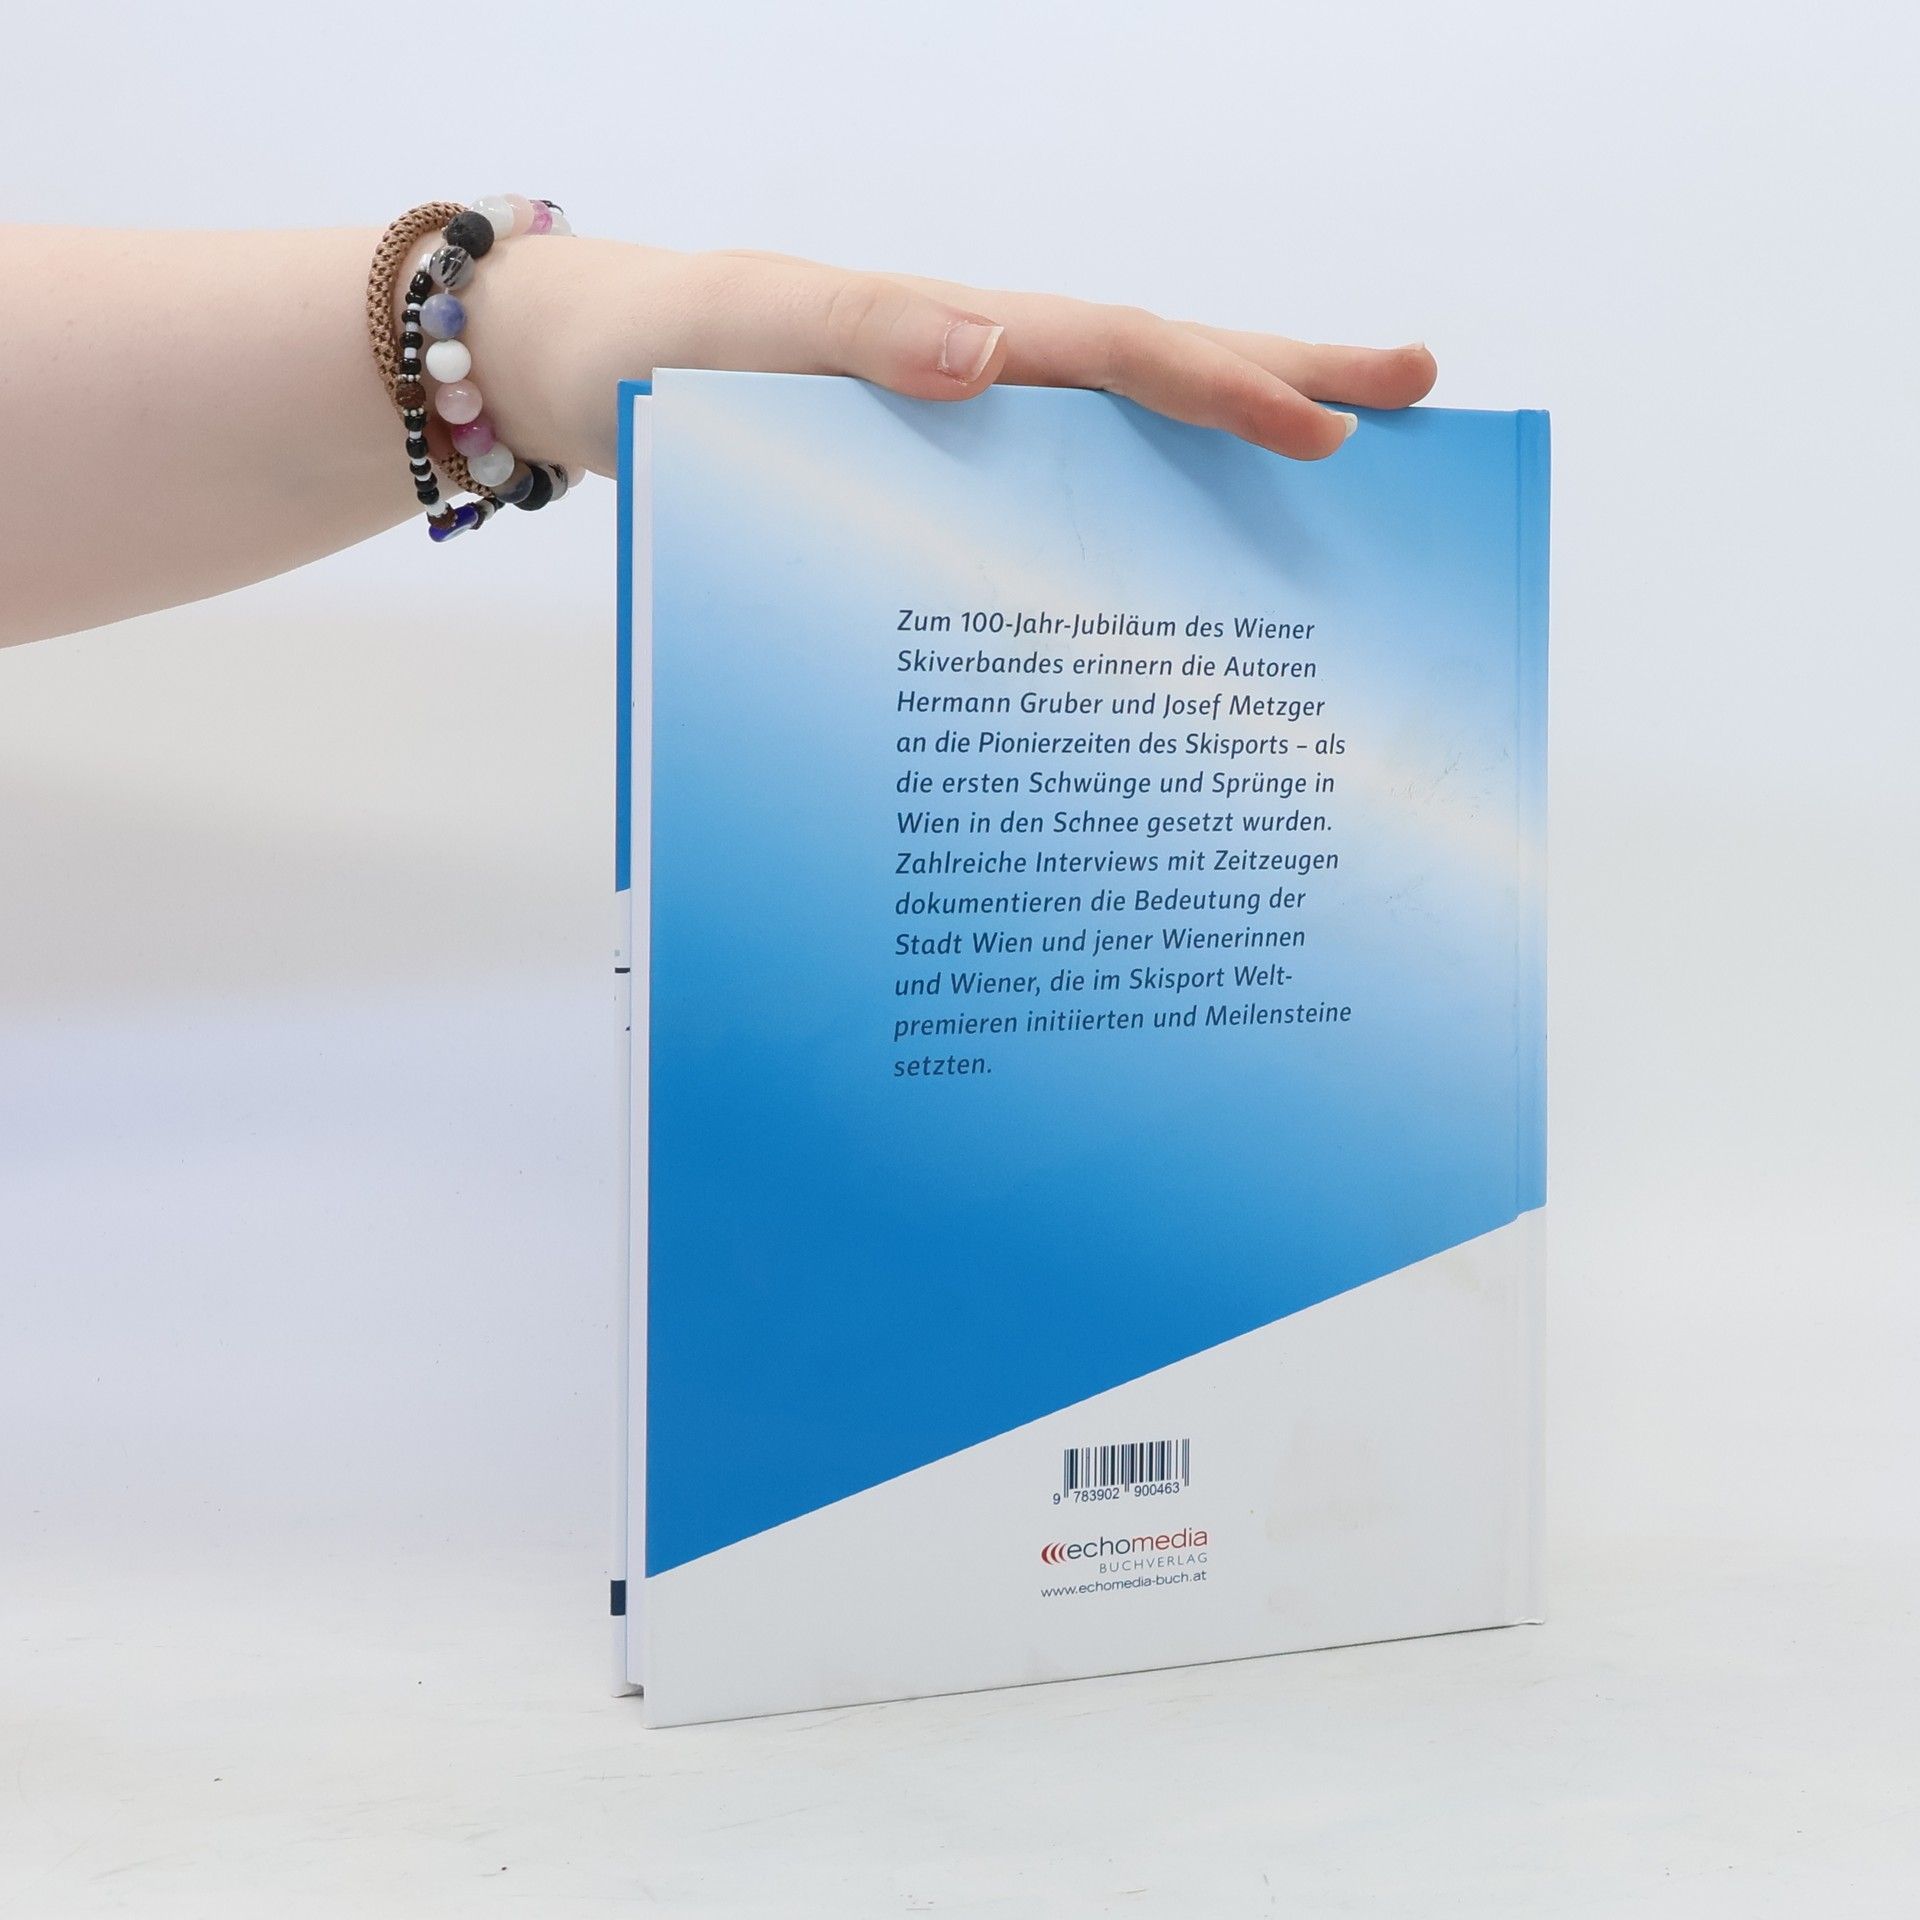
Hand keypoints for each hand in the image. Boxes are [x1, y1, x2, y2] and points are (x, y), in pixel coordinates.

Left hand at [470, 240, 1437, 479]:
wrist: (592, 381)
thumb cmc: (666, 348)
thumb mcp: (749, 332)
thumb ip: (858, 334)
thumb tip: (990, 348)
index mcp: (966, 341)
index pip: (1125, 352)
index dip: (1231, 388)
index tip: (1341, 427)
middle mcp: (991, 392)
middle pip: (1162, 379)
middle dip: (1290, 384)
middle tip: (1422, 396)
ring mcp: (975, 448)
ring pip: (1123, 451)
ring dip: (1229, 463)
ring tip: (1344, 486)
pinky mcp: (940, 502)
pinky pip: (1056, 518)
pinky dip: (1132, 540)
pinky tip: (1172, 596)